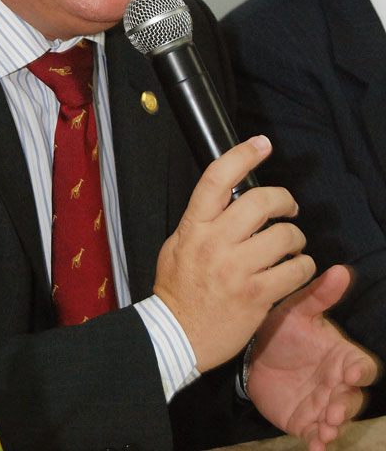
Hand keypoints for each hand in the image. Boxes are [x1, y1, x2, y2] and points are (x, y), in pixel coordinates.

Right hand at [154, 136, 315, 371]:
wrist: (177, 336)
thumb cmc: (177, 289)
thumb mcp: (177, 244)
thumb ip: (201, 220)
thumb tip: (227, 197)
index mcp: (194, 227)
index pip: (217, 179)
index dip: (242, 155)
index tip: (261, 144)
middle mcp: (216, 243)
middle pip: (261, 201)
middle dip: (284, 199)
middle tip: (288, 207)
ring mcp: (237, 270)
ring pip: (284, 236)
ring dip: (296, 237)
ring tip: (292, 244)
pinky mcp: (256, 296)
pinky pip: (294, 271)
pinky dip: (303, 266)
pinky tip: (296, 267)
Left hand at [248, 264, 379, 450]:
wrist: (251, 350)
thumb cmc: (281, 327)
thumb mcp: (298, 309)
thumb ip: (319, 294)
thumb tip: (340, 269)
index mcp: (340, 354)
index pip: (362, 365)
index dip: (360, 369)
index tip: (349, 370)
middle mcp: (336, 382)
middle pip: (353, 398)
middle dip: (346, 405)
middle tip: (334, 409)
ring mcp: (322, 403)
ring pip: (337, 420)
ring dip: (335, 426)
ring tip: (325, 427)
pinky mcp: (304, 421)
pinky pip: (316, 436)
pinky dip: (318, 443)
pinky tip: (315, 446)